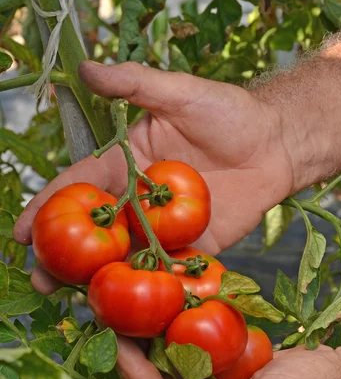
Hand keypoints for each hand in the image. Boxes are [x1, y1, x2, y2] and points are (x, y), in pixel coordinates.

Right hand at [14, 60, 295, 292]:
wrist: (277, 144)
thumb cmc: (229, 113)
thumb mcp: (179, 93)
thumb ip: (135, 84)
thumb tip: (85, 67)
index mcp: (126, 165)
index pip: (79, 188)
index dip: (48, 208)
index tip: (21, 233)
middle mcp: (139, 200)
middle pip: (95, 232)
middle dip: (65, 256)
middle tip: (40, 280)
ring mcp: (165, 228)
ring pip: (125, 257)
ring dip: (100, 280)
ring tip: (74, 302)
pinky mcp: (195, 247)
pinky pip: (168, 270)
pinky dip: (150, 289)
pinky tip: (131, 311)